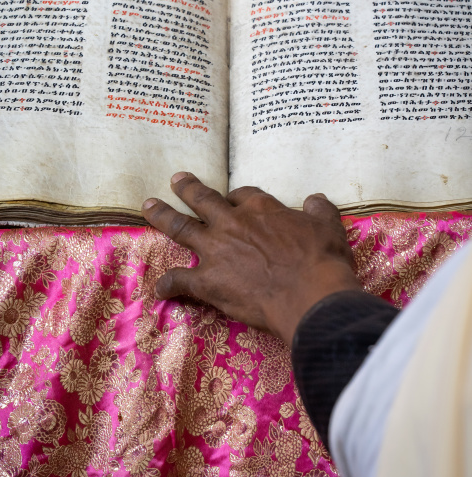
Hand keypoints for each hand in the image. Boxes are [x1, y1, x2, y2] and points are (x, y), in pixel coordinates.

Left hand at [142, 173, 360, 346]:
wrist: (310, 296)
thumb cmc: (323, 261)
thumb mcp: (328, 227)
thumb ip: (319, 210)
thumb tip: (315, 199)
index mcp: (261, 209)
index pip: (242, 194)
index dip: (235, 196)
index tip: (232, 198)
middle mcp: (232, 223)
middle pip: (203, 199)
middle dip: (188, 188)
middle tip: (176, 180)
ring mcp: (216, 251)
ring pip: (181, 227)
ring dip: (162, 215)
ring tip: (148, 205)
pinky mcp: (208, 281)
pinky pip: (179, 280)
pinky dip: (167, 284)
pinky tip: (159, 288)